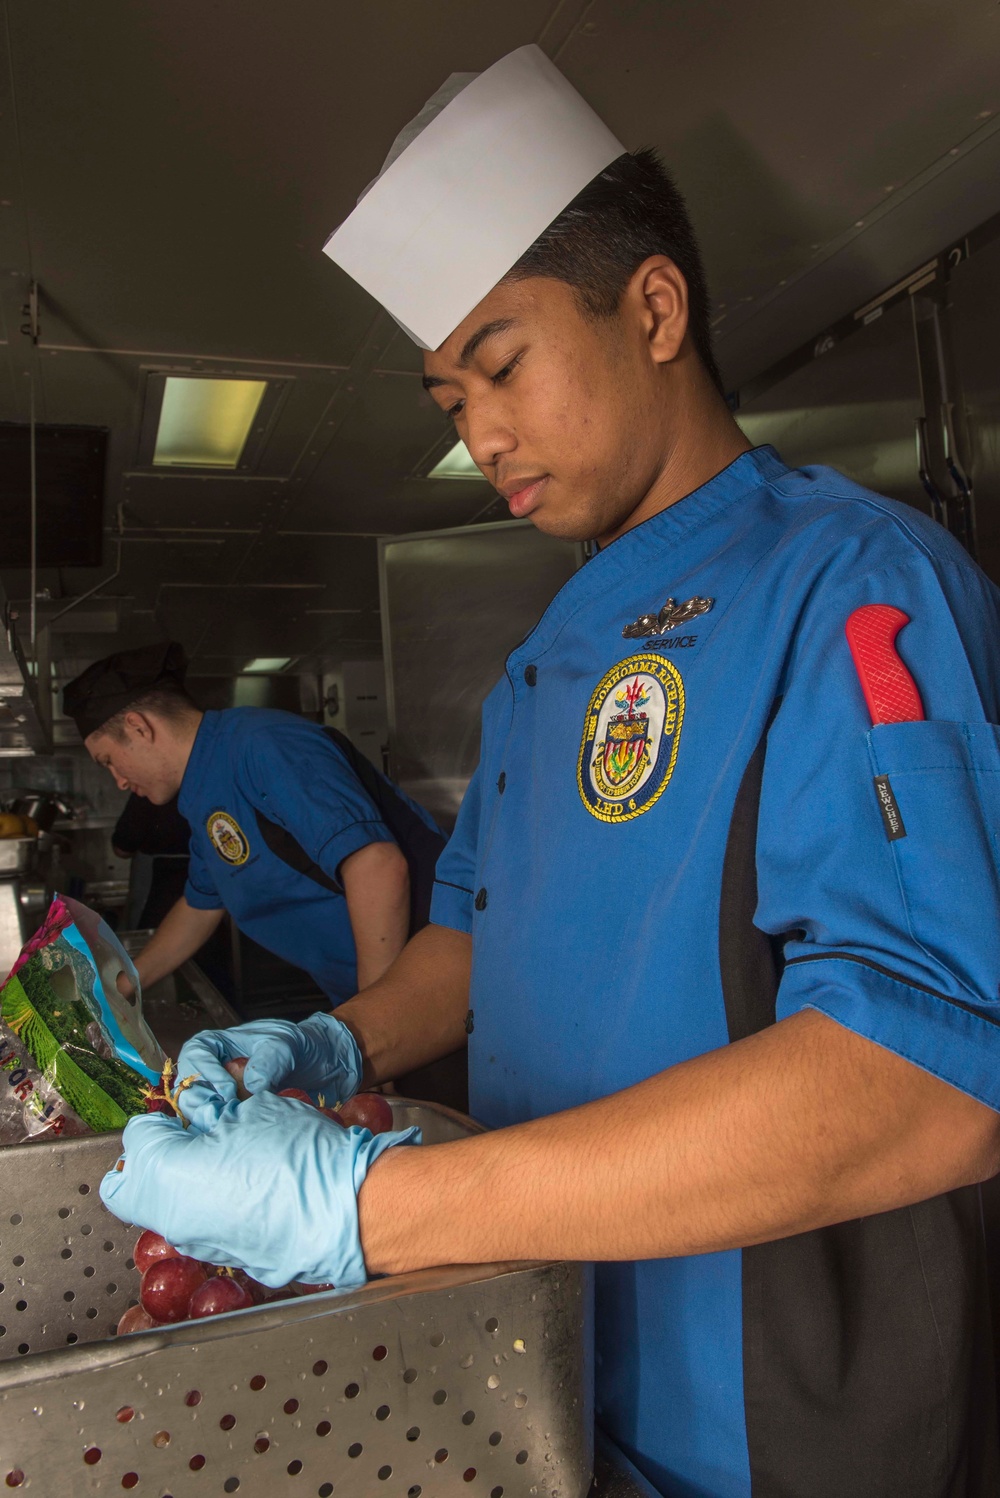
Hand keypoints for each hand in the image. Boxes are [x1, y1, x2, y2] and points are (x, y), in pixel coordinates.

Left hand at [100, 1092, 418, 1287]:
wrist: (346, 1211)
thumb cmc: (298, 1153)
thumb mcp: (252, 1111)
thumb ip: (210, 1113)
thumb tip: (196, 1117)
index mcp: (166, 1174)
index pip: (137, 1137)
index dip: (162, 1118)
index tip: (188, 1113)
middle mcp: (170, 1219)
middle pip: (133, 1184)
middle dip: (156, 1157)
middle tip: (193, 1136)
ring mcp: (197, 1245)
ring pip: (166, 1208)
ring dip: (184, 1180)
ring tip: (230, 1159)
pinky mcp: (225, 1258)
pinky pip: (199, 1226)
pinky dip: (212, 1204)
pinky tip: (251, 1187)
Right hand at [174, 1013, 362, 1129]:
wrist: (324, 1066)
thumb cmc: (302, 1046)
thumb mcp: (289, 1044)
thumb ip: (271, 1059)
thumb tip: (253, 1085)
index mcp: (220, 1042)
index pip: (195, 1053)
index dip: (205, 1072)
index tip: (228, 1091)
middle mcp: (214, 1069)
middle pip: (189, 1085)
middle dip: (200, 1102)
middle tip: (221, 1119)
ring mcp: (221, 1093)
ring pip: (199, 1109)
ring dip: (210, 1121)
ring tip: (230, 1131)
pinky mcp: (231, 1115)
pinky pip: (216, 1125)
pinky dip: (222, 1133)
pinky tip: (238, 1140)